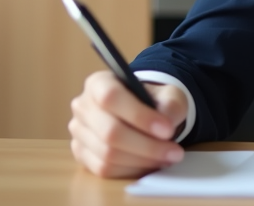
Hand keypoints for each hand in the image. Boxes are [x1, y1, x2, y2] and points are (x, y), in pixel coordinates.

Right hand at [69, 71, 188, 177]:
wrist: (141, 112)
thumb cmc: (152, 101)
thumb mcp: (168, 94)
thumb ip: (170, 105)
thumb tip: (166, 123)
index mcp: (99, 83)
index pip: (111, 97)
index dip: (139, 115)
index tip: (167, 129)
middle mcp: (83, 106)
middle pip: (110, 132)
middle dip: (147, 146)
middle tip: (174, 151)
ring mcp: (79, 132)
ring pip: (108, 155)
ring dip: (142, 160)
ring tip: (168, 157)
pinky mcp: (81, 154)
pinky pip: (104, 169)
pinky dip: (131, 170)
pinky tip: (151, 164)